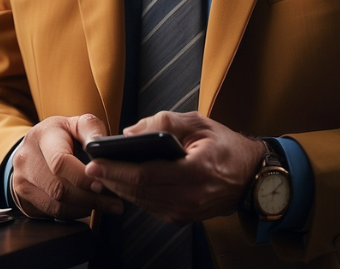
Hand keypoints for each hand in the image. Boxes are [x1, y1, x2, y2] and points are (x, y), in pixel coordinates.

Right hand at [10, 114, 123, 219]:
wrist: (32, 147)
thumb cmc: (61, 135)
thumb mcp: (75, 124)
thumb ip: (91, 130)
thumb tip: (103, 147)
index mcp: (42, 136)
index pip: (60, 162)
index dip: (84, 177)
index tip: (105, 184)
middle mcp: (26, 159)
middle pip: (59, 188)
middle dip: (91, 198)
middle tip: (115, 202)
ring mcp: (21, 181)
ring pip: (56, 205)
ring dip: (85, 208)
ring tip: (106, 205)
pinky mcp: (24, 199)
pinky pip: (52, 213)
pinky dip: (74, 213)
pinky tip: (89, 208)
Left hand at [83, 111, 264, 224]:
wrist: (249, 175)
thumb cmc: (225, 145)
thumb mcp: (198, 122)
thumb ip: (163, 122)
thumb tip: (130, 132)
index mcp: (196, 171)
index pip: (146, 174)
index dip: (117, 170)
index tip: (96, 161)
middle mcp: (190, 197)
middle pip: (139, 191)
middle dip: (111, 179)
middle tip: (90, 168)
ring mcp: (186, 212)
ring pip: (142, 202)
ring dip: (118, 189)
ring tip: (100, 175)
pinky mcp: (182, 217)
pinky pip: (150, 206)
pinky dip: (133, 195)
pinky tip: (120, 183)